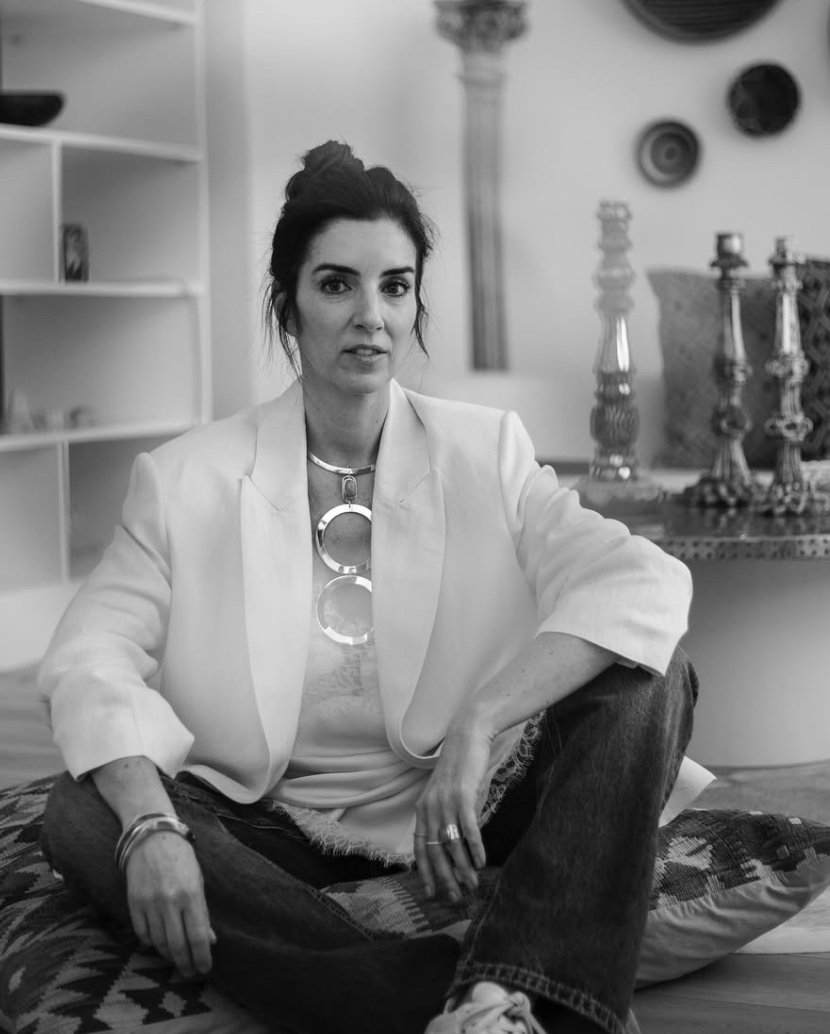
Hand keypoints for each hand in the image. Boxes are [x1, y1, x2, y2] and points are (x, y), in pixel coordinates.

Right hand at [125, 831, 215, 979]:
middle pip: (177, 945)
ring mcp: (149, 903)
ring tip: (177, 959)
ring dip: (169, 955)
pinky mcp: (133, 903)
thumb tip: (210, 940)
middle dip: (185, 964)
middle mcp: (169, 901)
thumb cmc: (181, 858)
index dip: (202, 957)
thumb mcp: (198, 881)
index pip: (197, 937)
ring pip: (158, 943)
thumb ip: (202, 912)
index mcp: (191, 894)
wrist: (151, 837)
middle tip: (191, 973)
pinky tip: (158, 944)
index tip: (205, 969)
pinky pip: (142, 934)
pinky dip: (151, 943)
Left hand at [413, 714, 492, 903]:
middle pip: (434, 850)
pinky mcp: (463, 795)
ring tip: (472, 885)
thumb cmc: (460, 768)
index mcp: (423, 809)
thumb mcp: (448, 795)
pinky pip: (468, 828)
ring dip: (462, 868)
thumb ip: (447, 819)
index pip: (419, 847)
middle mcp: (430, 807)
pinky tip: (481, 862)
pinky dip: (474, 847)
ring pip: (451, 844)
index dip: (424, 871)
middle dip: (444, 877)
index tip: (430, 892)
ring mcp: (446, 802)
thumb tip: (456, 847)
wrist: (468, 736)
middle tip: (455, 897)